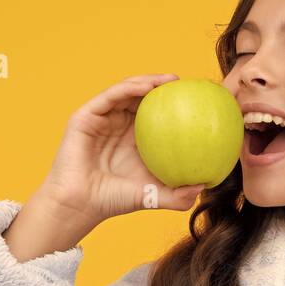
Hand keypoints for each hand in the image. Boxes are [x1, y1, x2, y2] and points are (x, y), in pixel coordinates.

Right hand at [38, 73, 206, 231]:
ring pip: (126, 91)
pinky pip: (110, 96)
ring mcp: (101, 119)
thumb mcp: (153, 196)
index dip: (172, 105)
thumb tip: (205, 188)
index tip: (195, 100)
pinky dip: (128, 88)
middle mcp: (116, 125)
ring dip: (147, 81)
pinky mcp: (85, 117)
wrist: (80, 205)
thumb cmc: (113, 202)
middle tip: (184, 83)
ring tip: (169, 80)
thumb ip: (178, 195)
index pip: (154, 114)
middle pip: (141, 97)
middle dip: (162, 86)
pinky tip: (147, 87)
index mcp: (132, 139)